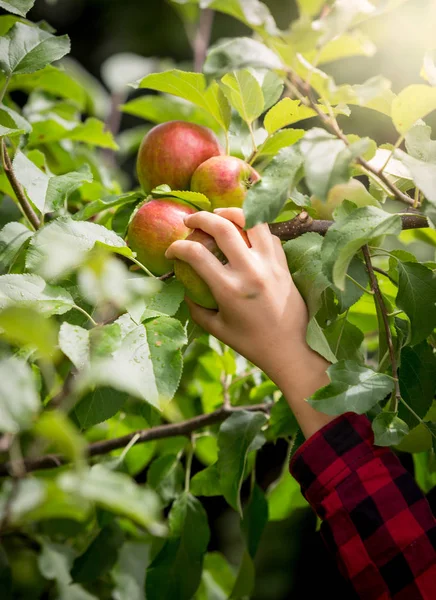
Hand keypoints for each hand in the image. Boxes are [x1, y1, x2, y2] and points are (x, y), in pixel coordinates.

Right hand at [166, 208, 332, 436]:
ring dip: (232, 212)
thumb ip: (197, 308)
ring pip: (251, 221)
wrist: (289, 348)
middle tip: (191, 220)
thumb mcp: (217, 329)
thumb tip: (186, 287)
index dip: (178, 247)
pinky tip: (246, 234)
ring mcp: (270, 265)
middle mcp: (250, 271)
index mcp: (229, 289)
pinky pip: (269, 235)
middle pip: (223, 227)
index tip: (171, 250)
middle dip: (201, 218)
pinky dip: (255, 229)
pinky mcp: (284, 264)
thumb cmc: (251, 343)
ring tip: (220, 215)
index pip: (196, 254)